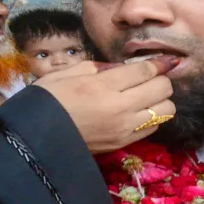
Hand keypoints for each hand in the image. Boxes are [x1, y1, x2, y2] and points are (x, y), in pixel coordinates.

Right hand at [36, 58, 176, 152]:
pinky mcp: (124, 143)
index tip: (165, 60)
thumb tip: (120, 68)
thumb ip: (98, 67)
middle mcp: (120, 107)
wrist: (37, 138)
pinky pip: (154, 127)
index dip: (159, 63)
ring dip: (160, 100)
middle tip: (149, 79)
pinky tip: (137, 113)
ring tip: (144, 97)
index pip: (145, 70)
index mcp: (103, 86)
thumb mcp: (67, 73)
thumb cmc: (47, 100)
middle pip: (163, 89)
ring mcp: (125, 128)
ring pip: (166, 110)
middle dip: (161, 79)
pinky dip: (152, 117)